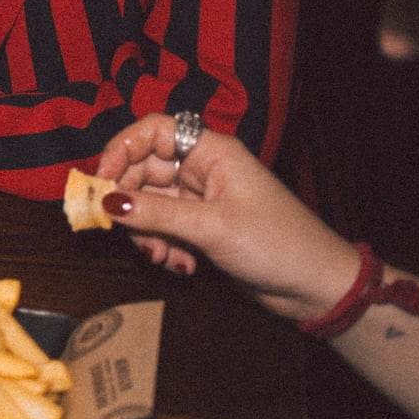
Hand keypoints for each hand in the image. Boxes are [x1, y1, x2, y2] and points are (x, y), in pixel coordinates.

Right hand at [96, 114, 360, 322]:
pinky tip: (180, 265)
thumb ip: (156, 213)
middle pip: (144, 171)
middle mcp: (203, 169)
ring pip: (150, 204)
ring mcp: (201, 200)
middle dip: (130, 203)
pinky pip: (164, 227)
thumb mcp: (211, 227)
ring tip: (161, 257)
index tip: (101, 182)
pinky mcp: (202, 227)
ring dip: (146, 232)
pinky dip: (162, 246)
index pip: (152, 132)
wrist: (316, 286)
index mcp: (211, 152)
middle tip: (122, 231)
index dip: (121, 150)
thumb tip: (106, 203)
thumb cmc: (276, 244)